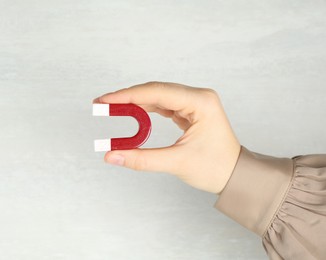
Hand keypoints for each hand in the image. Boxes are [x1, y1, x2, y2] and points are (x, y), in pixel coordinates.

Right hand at [94, 82, 240, 193]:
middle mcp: (198, 97)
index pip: (157, 93)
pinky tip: (132, 111)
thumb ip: (142, 159)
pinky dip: (146, 109)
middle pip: (156, 91)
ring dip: (135, 102)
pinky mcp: (190, 111)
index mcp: (201, 102)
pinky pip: (163, 105)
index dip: (128, 96)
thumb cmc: (216, 168)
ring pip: (158, 96)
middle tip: (103, 104)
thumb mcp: (177, 163)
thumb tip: (111, 155)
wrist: (235, 175)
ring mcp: (194, 103)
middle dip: (128, 97)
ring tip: (113, 107)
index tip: (105, 100)